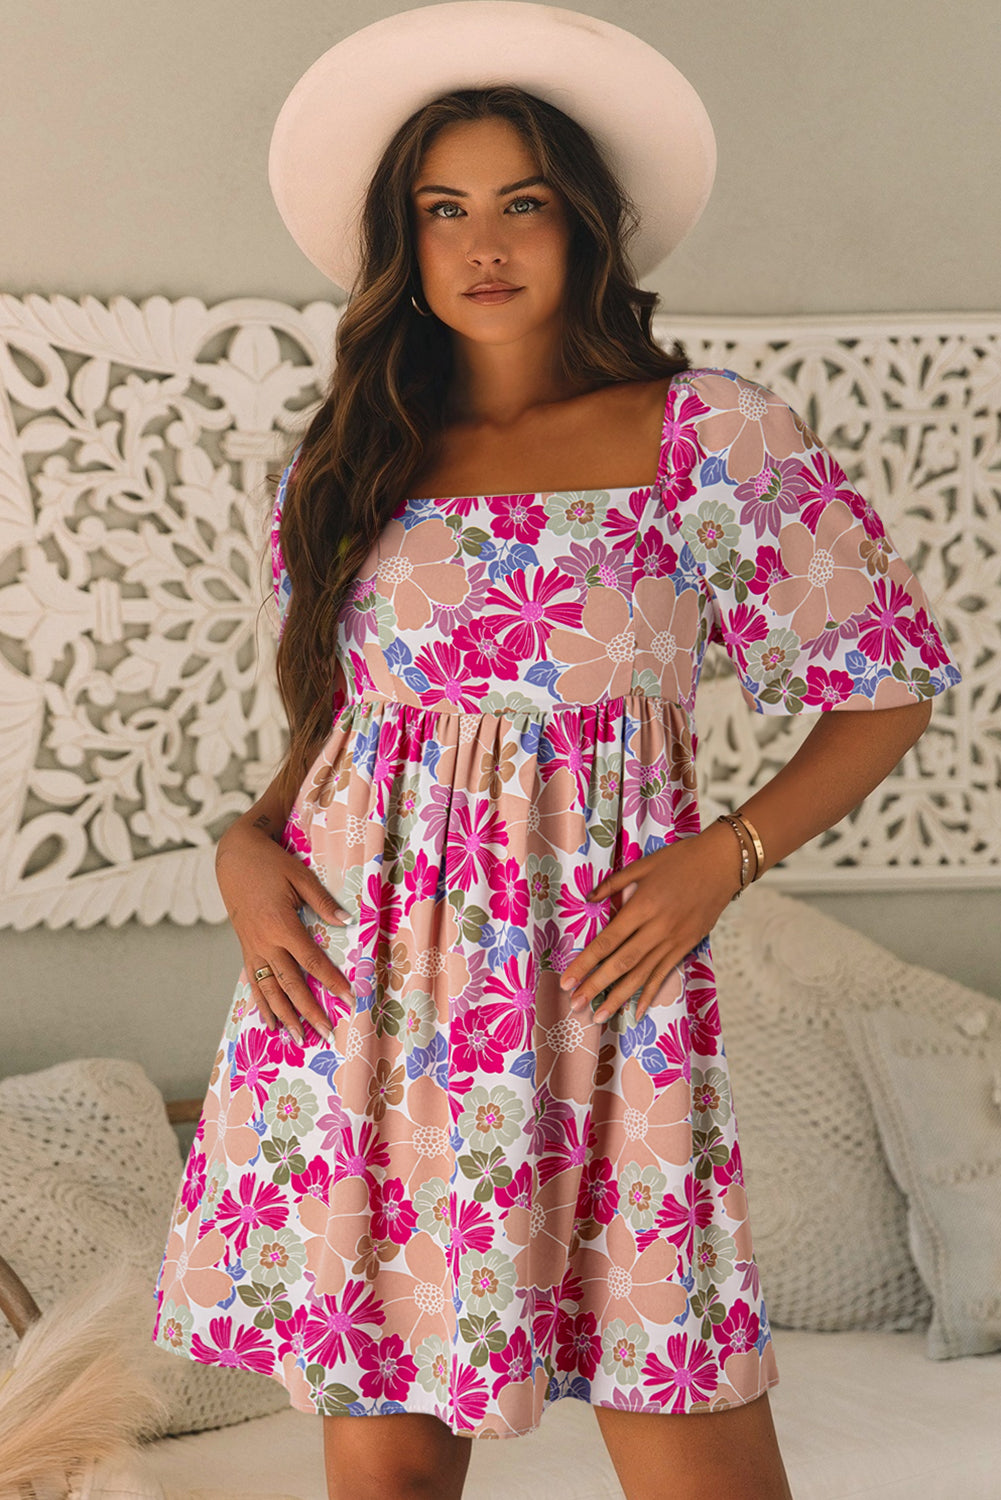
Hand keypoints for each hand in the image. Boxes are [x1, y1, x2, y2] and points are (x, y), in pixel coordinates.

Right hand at [214, 820, 353, 1043]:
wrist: (234, 857)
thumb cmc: (271, 864)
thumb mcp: (301, 876)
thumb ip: (323, 902)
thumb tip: (347, 922)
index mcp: (282, 926)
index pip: (312, 962)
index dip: (331, 982)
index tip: (348, 1000)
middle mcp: (265, 943)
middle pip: (290, 985)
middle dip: (310, 1011)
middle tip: (326, 1034)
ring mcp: (252, 948)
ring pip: (269, 990)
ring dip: (285, 1016)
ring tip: (299, 1039)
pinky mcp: (245, 949)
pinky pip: (254, 982)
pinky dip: (262, 1004)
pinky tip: (270, 1022)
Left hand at [558, 822, 738, 1024]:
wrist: (722, 864)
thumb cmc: (681, 860)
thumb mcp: (644, 864)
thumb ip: (614, 884)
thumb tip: (589, 899)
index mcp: (642, 907)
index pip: (607, 942)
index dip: (585, 963)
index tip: (567, 980)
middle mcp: (657, 929)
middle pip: (621, 964)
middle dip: (596, 986)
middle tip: (575, 1004)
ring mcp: (673, 941)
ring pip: (641, 975)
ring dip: (618, 997)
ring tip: (599, 1016)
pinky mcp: (686, 947)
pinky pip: (664, 974)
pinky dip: (650, 994)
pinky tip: (637, 1012)